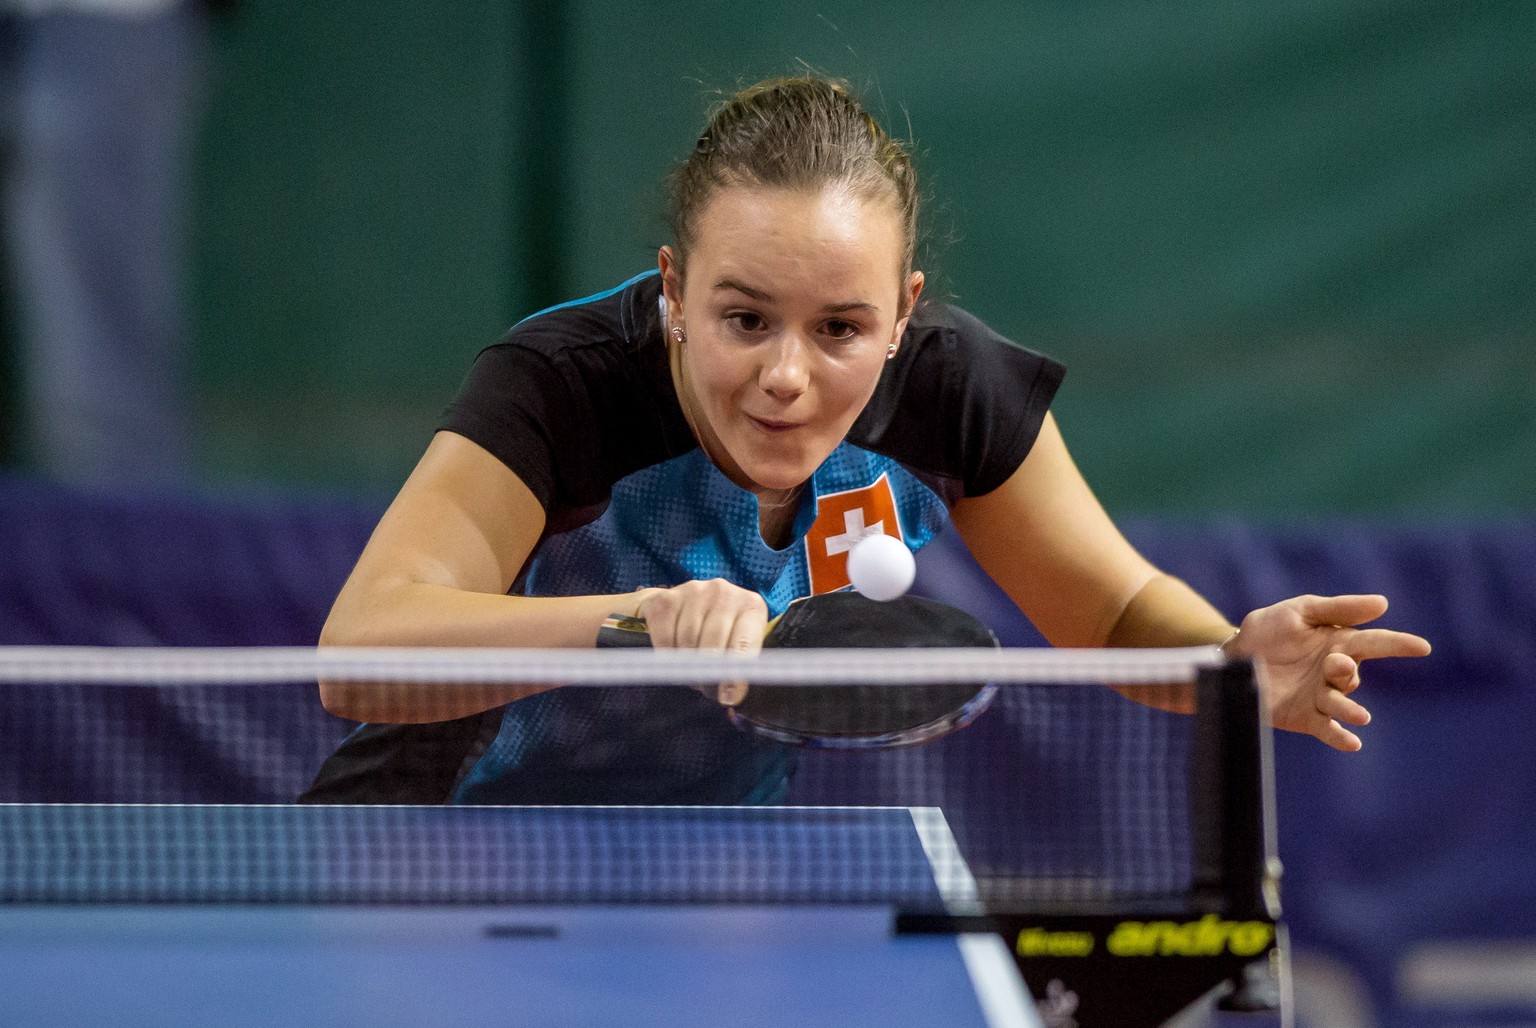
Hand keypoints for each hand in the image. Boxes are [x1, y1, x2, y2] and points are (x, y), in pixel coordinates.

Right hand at [635, 579, 768, 704]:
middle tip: (707, 690)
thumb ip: (741, 666)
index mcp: (751, 606)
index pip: (744, 644)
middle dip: (708, 676)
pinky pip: (665, 639)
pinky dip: (667, 656)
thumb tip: (733, 700)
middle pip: (713, 646)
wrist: (684, 604)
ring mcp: (693, 592)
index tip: (728, 698)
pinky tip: (674, 657)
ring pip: (688, 644)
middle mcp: (723, 593)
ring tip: (692, 673)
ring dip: (687, 668)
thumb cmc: (719, 631)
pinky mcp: (665, 599)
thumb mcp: (737, 643)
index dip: (735, 676)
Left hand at [1228, 594, 1430, 750]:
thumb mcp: (1300, 611)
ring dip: (1351, 710)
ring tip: (1360, 717)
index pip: (1374, 642)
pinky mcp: (1306, 717)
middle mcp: (1334, 672)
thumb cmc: (1268, 630)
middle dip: (1345, 670)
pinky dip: (1340, 736)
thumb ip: (1339, 608)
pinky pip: (1328, 729)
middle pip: (1351, 674)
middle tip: (1333, 664)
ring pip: (1342, 704)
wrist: (1232, 658)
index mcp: (1339, 643)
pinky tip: (1353, 742)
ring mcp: (1321, 696)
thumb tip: (1383, 604)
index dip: (1398, 644)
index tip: (1422, 647)